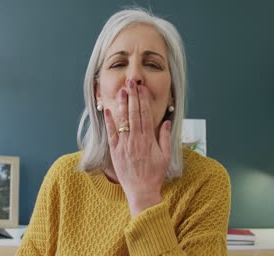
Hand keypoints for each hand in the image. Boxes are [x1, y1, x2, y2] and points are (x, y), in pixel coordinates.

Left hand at [104, 80, 171, 216]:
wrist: (142, 191)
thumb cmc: (154, 175)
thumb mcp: (165, 156)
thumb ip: (164, 138)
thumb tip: (165, 122)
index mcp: (148, 140)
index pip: (145, 115)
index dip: (143, 100)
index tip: (142, 88)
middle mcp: (136, 140)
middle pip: (134, 114)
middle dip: (133, 96)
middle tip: (131, 82)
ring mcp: (124, 145)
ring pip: (123, 121)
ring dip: (122, 105)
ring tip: (122, 90)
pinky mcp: (115, 152)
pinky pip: (111, 134)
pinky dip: (109, 122)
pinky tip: (108, 110)